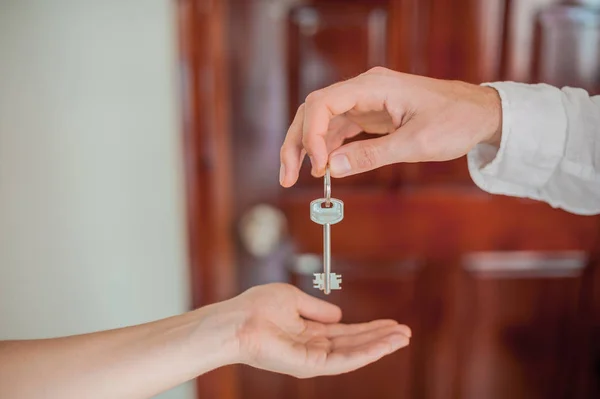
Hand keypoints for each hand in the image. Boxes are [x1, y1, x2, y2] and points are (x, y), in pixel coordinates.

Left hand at [206, 283, 409, 377]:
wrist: (236, 320)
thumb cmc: (256, 307)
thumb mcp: (293, 299)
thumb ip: (317, 309)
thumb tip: (339, 314)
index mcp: (310, 332)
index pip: (346, 332)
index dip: (370, 327)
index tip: (391, 322)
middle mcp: (314, 347)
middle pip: (355, 344)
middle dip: (381, 338)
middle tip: (406, 332)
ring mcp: (313, 359)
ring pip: (354, 354)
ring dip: (380, 346)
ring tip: (403, 338)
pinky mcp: (310, 365)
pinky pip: (344, 360)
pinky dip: (366, 353)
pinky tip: (384, 345)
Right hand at [279, 67, 501, 185]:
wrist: (480, 113)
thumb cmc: (455, 121)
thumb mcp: (416, 143)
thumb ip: (372, 156)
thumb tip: (333, 168)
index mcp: (374, 86)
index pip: (323, 103)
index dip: (311, 135)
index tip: (317, 166)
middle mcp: (365, 89)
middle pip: (314, 110)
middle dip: (297, 142)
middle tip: (287, 175)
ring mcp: (367, 101)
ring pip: (323, 121)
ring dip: (308, 147)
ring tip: (296, 176)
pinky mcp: (372, 114)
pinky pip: (340, 129)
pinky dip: (328, 148)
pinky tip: (323, 167)